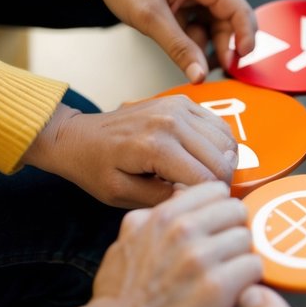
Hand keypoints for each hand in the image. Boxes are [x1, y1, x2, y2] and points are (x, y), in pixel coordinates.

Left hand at [21, 97, 239, 207]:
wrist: (78, 136)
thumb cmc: (95, 168)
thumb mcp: (122, 195)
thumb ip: (161, 199)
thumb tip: (195, 197)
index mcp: (155, 146)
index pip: (207, 178)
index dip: (209, 198)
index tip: (197, 205)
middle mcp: (172, 121)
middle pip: (223, 159)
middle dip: (219, 182)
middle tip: (201, 194)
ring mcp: (179, 106)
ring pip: (227, 141)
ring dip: (222, 162)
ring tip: (202, 176)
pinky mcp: (183, 101)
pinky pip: (219, 125)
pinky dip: (219, 144)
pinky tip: (202, 157)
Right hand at [58, 183, 261, 306]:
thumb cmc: (123, 293)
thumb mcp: (129, 237)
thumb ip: (156, 214)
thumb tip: (182, 196)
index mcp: (164, 216)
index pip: (216, 190)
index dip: (221, 209)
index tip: (218, 226)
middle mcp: (184, 231)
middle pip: (238, 212)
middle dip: (234, 231)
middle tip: (225, 253)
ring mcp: (202, 258)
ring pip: (248, 239)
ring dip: (241, 257)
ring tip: (228, 273)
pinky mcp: (218, 287)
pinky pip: (255, 267)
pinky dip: (249, 280)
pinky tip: (234, 289)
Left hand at [85, 0, 256, 82]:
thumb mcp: (150, 17)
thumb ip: (179, 48)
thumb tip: (200, 76)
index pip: (239, 10)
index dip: (245, 37)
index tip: (239, 62)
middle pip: (229, 19)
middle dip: (223, 45)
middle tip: (211, 70)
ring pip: (214, 23)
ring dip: (205, 44)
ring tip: (190, 62)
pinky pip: (198, 21)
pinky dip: (192, 38)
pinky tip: (180, 47)